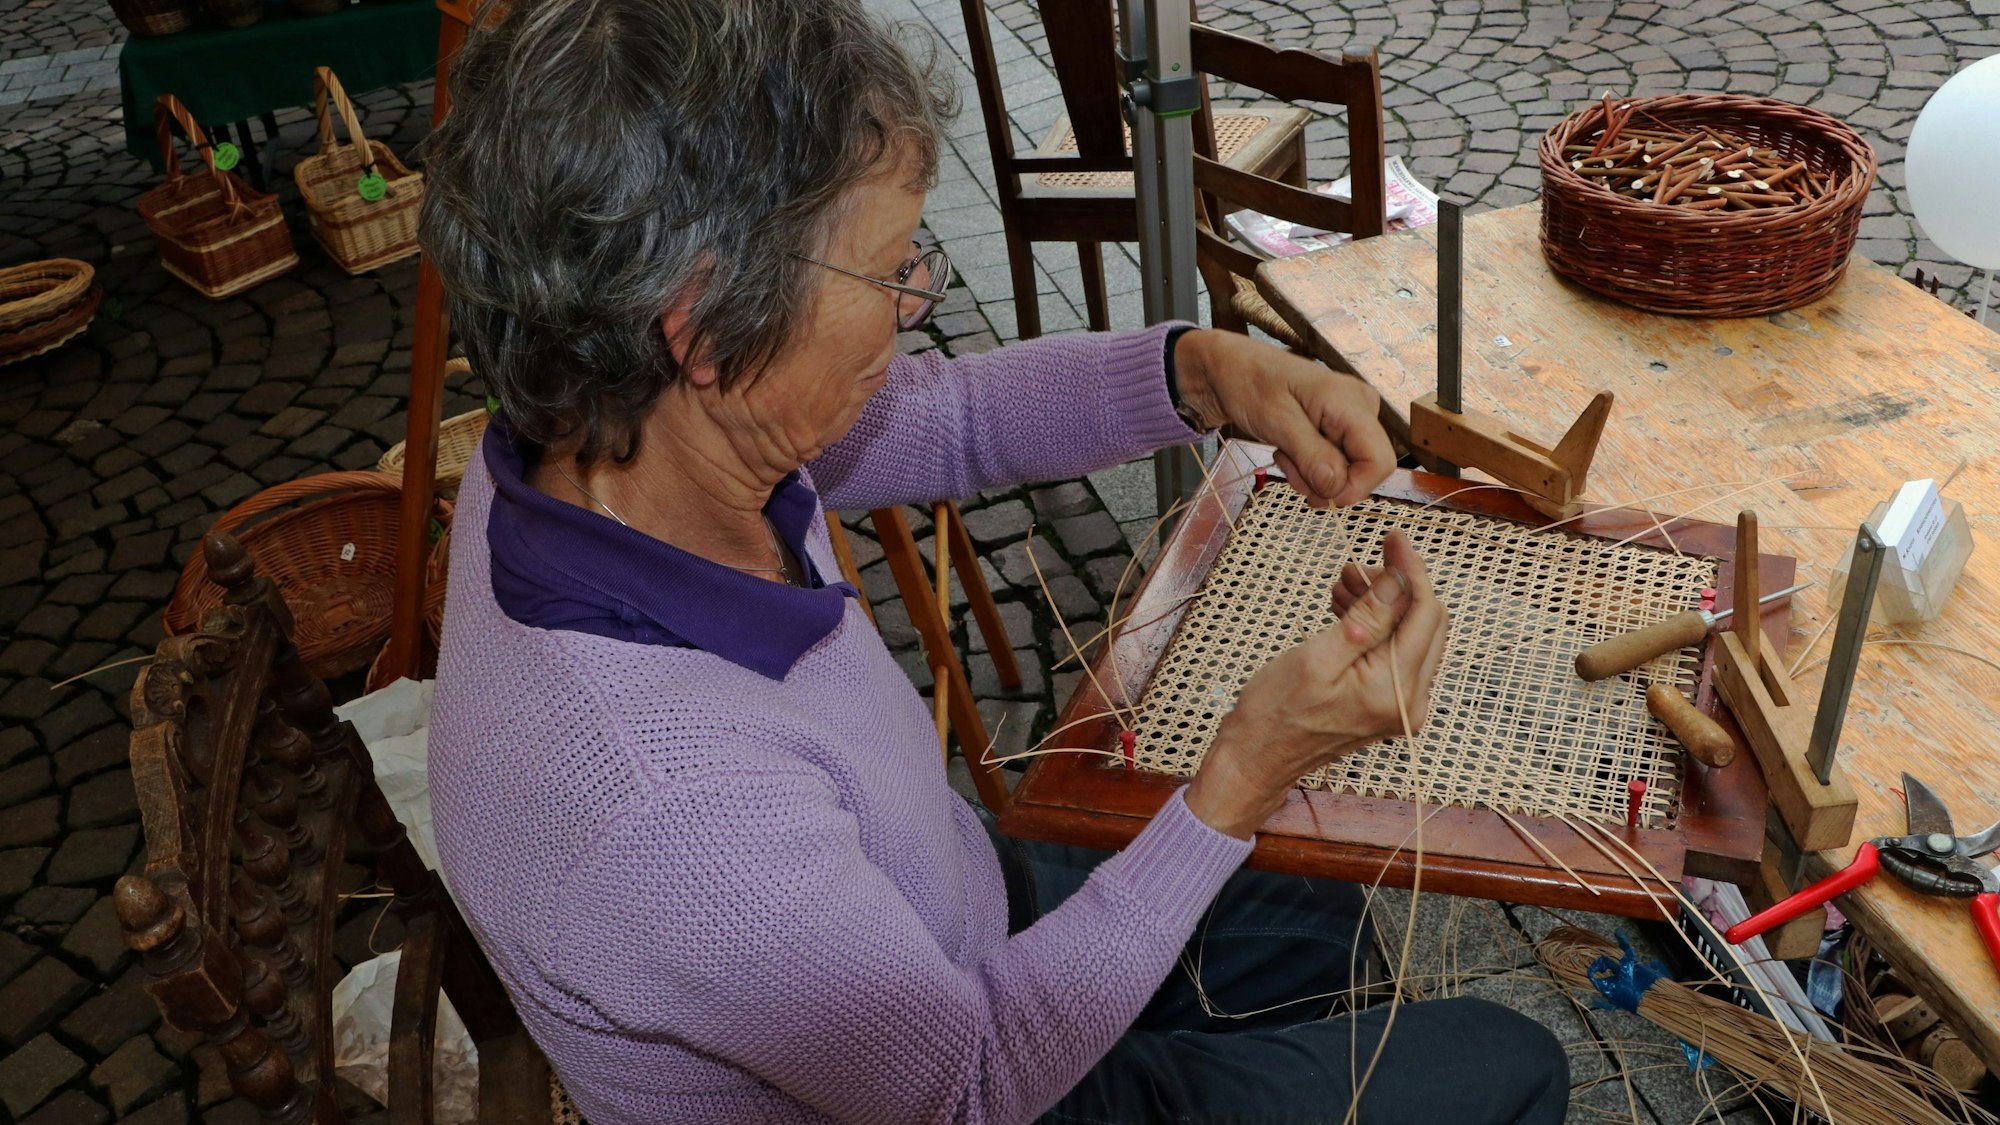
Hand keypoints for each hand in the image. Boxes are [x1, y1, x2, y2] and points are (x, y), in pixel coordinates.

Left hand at [1172, 329, 1395, 507]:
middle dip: (1324, 481)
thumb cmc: (1250, 383)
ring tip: (1284, 453)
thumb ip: (1309, 453)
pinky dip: (1310, 468)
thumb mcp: (1276, 420)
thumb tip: (1336, 487)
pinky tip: (1289, 451)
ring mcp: (1350, 419)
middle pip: (1363, 470)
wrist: (1232, 370)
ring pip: (1347, 472)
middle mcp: (1361, 409)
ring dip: (1312, 476)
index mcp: (1351, 402)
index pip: (1380, 461)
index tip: (1317, 494)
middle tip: (1286, 463)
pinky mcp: (1338, 429)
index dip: (1354, 488)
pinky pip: (1334, 464)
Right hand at [1184, 532, 1448, 838]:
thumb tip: (1399, 580)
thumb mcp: (1318, 656)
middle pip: (1425, 624)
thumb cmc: (1276, 712)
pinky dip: (1374, 627)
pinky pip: (1392, 654)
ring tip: (1343, 584)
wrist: (1256, 758)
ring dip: (1381, 604)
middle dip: (1396, 586)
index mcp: (1394, 690)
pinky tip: (1345, 609)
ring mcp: (1399, 706)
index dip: (1411, 571)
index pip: (1426, 615)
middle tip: (1358, 563)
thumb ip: (1367, 619)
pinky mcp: (1385, 706)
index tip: (1392, 538)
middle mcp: (1409, 702)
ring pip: (1408, 636)